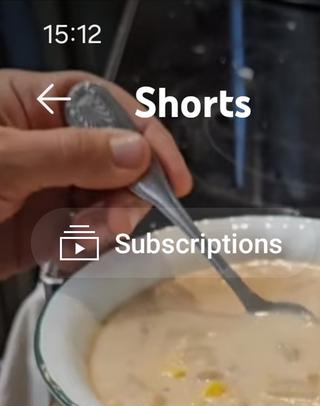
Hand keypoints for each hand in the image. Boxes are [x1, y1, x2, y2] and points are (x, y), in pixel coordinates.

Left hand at [0, 69, 191, 276]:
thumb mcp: (9, 159)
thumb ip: (75, 154)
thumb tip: (136, 151)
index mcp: (30, 106)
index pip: (104, 105)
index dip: (144, 134)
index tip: (172, 175)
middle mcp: (43, 147)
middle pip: (115, 161)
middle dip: (124, 193)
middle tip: (118, 219)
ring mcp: (42, 192)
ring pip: (103, 206)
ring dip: (102, 228)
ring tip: (76, 240)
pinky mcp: (37, 236)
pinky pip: (80, 241)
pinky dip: (80, 252)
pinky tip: (59, 254)